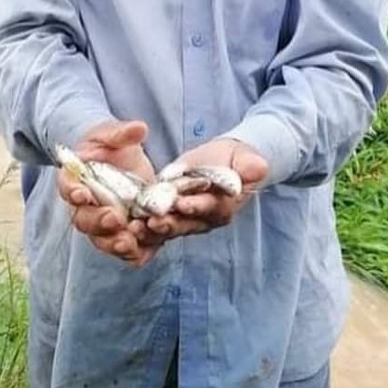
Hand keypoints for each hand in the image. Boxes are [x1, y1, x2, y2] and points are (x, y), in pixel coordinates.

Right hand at [55, 119, 163, 265]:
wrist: (124, 163)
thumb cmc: (111, 146)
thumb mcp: (113, 135)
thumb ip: (122, 133)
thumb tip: (139, 128)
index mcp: (76, 181)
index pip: (67, 188)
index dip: (72, 192)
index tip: (82, 194)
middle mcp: (86, 207)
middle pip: (83, 220)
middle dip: (97, 222)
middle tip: (114, 218)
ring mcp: (104, 224)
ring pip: (102, 240)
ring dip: (113, 244)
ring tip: (128, 243)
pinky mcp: (126, 234)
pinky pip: (126, 251)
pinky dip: (134, 255)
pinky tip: (143, 254)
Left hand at [142, 138, 269, 240]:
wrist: (224, 163)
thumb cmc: (236, 160)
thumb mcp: (245, 158)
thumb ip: (250, 165)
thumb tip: (258, 167)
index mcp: (225, 205)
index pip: (211, 208)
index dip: (197, 206)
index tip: (183, 204)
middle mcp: (205, 219)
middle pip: (187, 223)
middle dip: (170, 223)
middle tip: (153, 221)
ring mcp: (187, 221)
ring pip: (170, 227)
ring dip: (152, 229)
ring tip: (135, 227)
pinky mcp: (171, 217)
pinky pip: (157, 226)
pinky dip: (144, 229)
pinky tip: (129, 226)